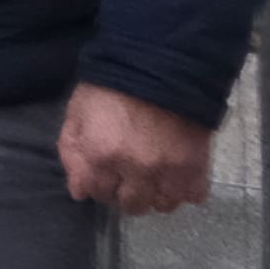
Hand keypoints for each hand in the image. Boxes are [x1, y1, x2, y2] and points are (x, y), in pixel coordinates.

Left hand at [59, 84, 212, 215]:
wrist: (161, 63)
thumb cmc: (112, 85)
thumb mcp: (78, 112)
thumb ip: (72, 153)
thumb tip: (79, 192)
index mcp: (101, 154)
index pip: (97, 192)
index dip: (100, 183)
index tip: (106, 174)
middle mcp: (135, 169)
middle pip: (130, 204)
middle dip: (126, 192)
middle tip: (129, 176)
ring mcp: (168, 170)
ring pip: (162, 205)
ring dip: (156, 194)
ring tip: (154, 178)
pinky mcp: (196, 165)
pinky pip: (193, 195)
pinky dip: (185, 190)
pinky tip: (177, 176)